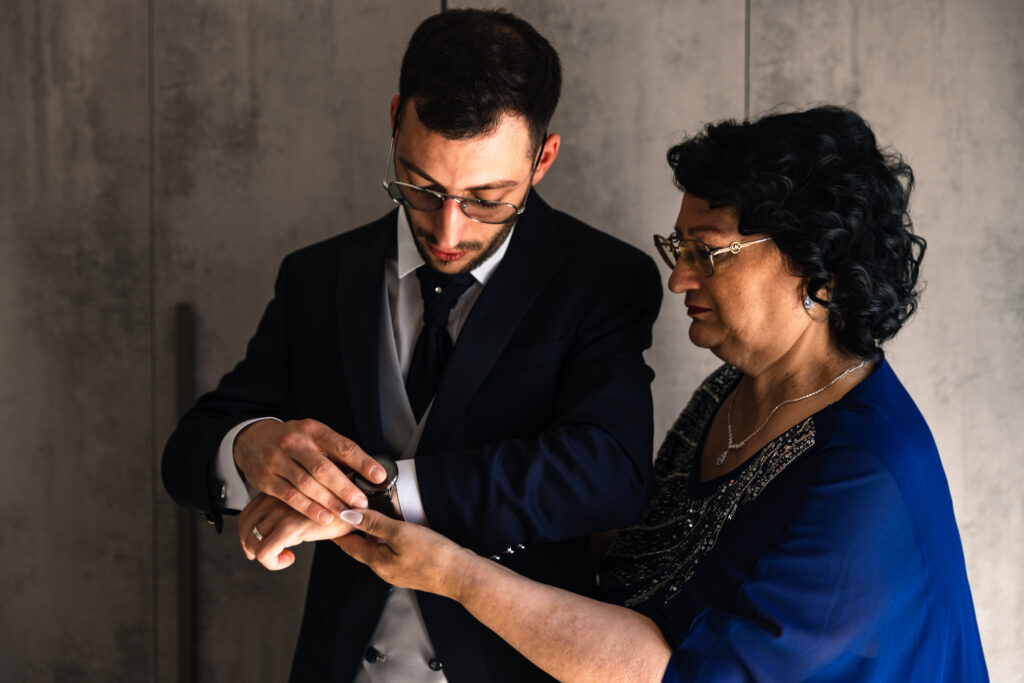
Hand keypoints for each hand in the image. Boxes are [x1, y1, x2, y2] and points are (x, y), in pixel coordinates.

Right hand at [234, 418, 385, 523]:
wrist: (252, 440)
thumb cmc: (293, 441)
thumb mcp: (314, 436)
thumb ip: (335, 452)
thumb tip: (367, 473)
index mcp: (313, 430)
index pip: (342, 446)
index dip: (362, 462)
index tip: (379, 476)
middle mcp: (294, 443)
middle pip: (323, 468)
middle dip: (345, 488)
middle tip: (362, 502)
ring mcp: (278, 460)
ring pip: (307, 485)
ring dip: (329, 502)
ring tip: (346, 513)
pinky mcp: (266, 479)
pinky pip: (290, 496)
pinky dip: (309, 509)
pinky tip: (324, 517)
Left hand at [239, 493, 356, 569]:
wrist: (360, 505)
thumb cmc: (339, 506)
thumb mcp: (311, 504)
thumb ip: (293, 510)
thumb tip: (279, 531)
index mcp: (279, 491)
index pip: (248, 513)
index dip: (249, 533)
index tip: (261, 544)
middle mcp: (276, 498)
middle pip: (245, 526)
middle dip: (251, 546)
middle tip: (268, 555)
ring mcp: (282, 511)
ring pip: (252, 541)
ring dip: (264, 556)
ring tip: (284, 557)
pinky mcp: (290, 526)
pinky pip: (265, 552)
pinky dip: (272, 562)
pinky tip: (289, 559)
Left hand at [334, 509, 475, 600]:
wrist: (460, 575)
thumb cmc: (432, 555)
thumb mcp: (399, 532)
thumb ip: (373, 523)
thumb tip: (348, 515)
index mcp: (377, 562)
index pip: (349, 546)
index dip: (339, 532)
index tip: (330, 520)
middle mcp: (385, 570)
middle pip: (362, 549)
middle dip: (354, 534)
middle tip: (348, 516)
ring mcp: (400, 572)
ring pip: (379, 552)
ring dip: (373, 537)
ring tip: (371, 520)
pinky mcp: (414, 571)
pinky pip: (394, 554)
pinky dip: (389, 542)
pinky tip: (398, 533)